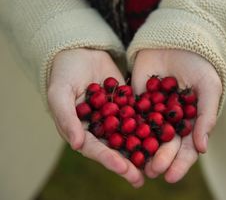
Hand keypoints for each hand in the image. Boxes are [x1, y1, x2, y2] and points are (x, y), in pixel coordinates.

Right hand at [48, 48, 143, 187]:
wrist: (80, 52)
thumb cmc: (64, 73)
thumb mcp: (59, 94)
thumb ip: (66, 118)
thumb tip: (76, 145)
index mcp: (82, 129)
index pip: (95, 148)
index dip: (109, 159)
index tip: (124, 169)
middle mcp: (100, 125)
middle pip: (115, 146)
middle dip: (128, 161)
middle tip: (143, 177)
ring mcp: (114, 114)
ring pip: (129, 133)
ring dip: (141, 146)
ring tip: (157, 160)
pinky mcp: (126, 101)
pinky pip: (137, 112)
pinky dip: (148, 122)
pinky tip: (163, 130)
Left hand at [131, 49, 221, 182]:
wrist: (175, 43)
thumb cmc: (198, 65)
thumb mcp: (208, 88)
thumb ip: (207, 116)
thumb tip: (202, 148)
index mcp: (188, 120)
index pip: (184, 147)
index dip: (179, 162)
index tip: (170, 176)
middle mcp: (168, 119)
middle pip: (163, 143)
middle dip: (158, 158)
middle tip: (151, 171)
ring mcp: (151, 110)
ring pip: (145, 134)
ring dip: (141, 149)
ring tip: (135, 163)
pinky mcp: (135, 99)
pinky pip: (130, 115)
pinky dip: (126, 127)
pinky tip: (120, 139)